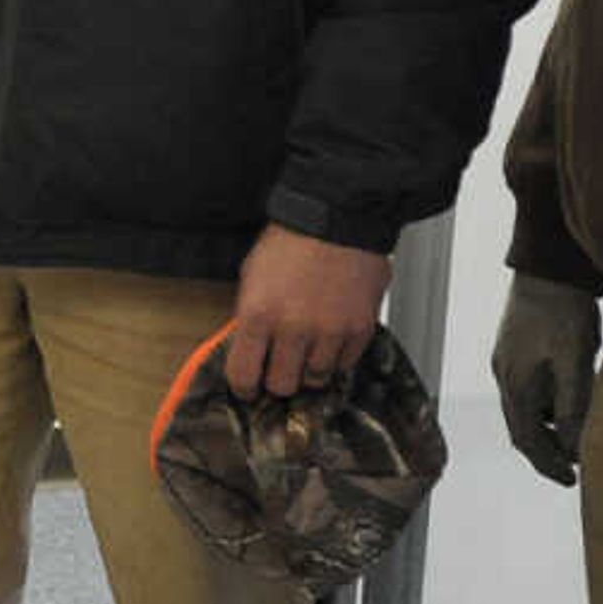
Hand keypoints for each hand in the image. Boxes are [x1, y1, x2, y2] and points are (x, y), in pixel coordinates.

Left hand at [219, 224, 392, 395]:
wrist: (335, 217)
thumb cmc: (291, 241)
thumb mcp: (252, 277)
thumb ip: (250, 318)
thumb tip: (249, 350)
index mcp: (259, 316)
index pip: (243, 376)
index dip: (244, 386)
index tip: (249, 384)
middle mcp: (294, 329)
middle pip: (282, 386)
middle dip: (279, 378)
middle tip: (281, 365)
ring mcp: (329, 332)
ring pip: (316, 379)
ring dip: (310, 367)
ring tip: (309, 344)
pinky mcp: (359, 329)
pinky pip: (345, 364)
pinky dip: (337, 356)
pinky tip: (331, 335)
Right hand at [493, 273, 602, 485]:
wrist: (547, 266)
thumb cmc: (565, 313)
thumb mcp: (576, 364)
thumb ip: (574, 407)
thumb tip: (576, 447)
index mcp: (517, 386)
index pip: (529, 441)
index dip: (549, 464)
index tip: (570, 479)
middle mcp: (504, 377)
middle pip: (521, 429)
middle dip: (544, 452)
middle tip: (570, 466)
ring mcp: (505, 361)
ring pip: (523, 409)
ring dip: (545, 428)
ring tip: (572, 435)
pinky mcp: (512, 347)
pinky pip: (524, 390)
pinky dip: (542, 406)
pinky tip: (562, 400)